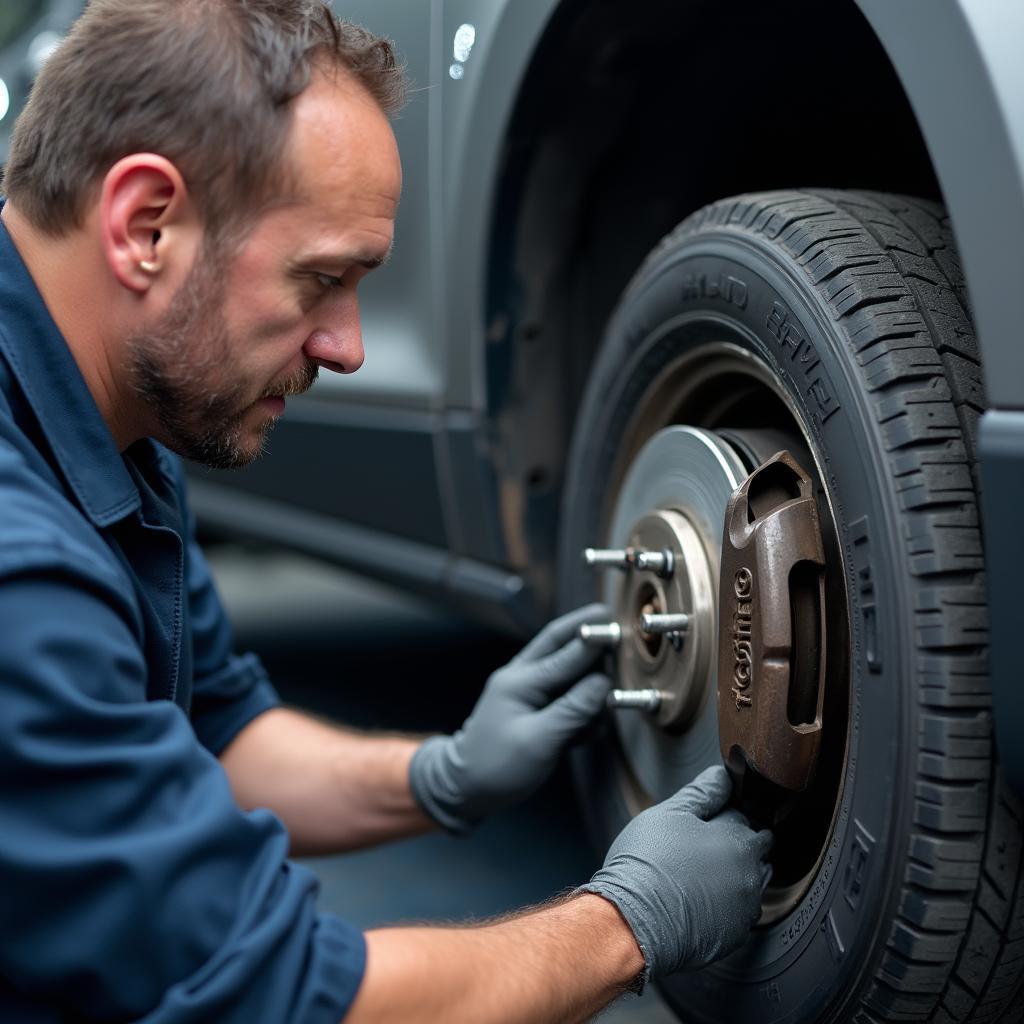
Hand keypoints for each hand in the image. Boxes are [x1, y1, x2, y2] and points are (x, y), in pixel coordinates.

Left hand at [409, 604, 610, 832]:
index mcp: (520, 681)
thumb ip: (572, 710)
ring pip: (566, 669)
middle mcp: (523, 677)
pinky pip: (565, 694)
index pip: (564, 653)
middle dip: (587, 632)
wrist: (466, 788)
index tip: (617, 626)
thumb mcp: (538, 741)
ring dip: (590, 672)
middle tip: (614, 620)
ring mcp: (527, 691)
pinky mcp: (535, 707)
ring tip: (611, 673)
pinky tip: (593, 723)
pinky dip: (583, 702)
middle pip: (560, 643)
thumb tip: (603, 682)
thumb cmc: (497, 766)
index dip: (593, 639)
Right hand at [581, 765, 771, 981]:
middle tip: (709, 841)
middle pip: (756, 849)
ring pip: (752, 882)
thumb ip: (702, 792)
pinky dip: (728, 904)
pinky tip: (703, 898)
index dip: (726, 811)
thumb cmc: (648, 865)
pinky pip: (740, 913)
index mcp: (739, 839)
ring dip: (738, 873)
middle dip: (740, 841)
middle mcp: (750, 874)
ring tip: (706, 870)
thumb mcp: (670, 814)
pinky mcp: (733, 937)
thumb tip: (722, 775)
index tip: (712, 815)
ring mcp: (744, 909)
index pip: (744, 815)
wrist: (634, 922)